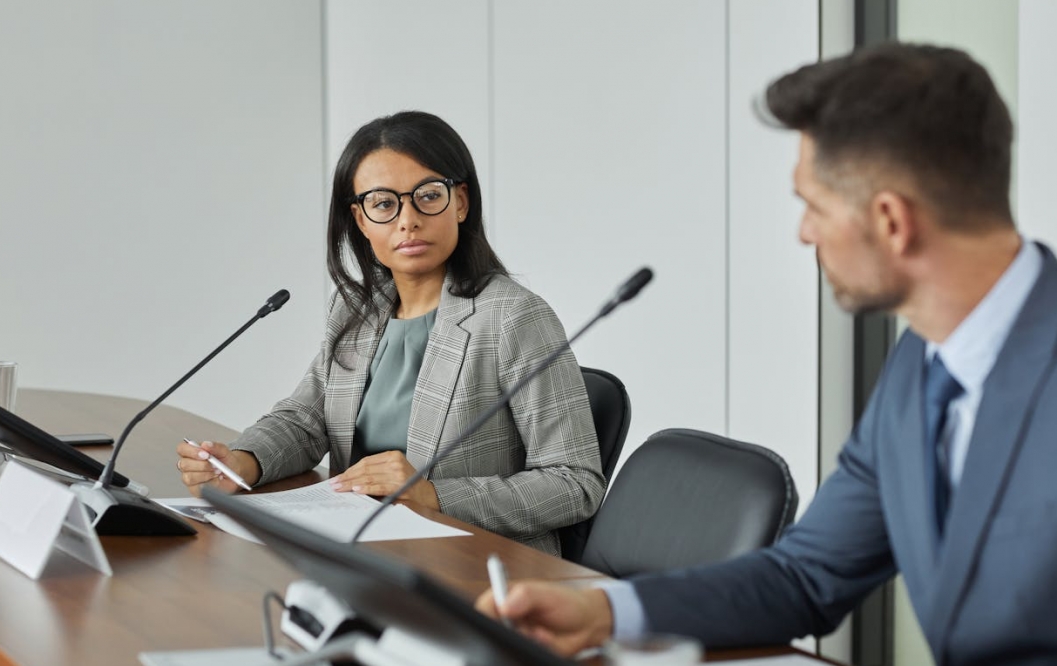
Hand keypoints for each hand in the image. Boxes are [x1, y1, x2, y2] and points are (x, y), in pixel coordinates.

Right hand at [175, 440, 260, 497]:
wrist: (235, 474)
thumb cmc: (227, 462)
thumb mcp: (225, 451)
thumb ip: (216, 447)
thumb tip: (206, 444)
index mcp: (192, 452)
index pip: (182, 449)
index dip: (191, 451)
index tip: (205, 454)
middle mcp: (188, 464)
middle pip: (184, 464)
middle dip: (202, 465)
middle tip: (214, 465)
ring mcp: (189, 477)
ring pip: (189, 477)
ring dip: (205, 475)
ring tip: (216, 472)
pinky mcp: (194, 489)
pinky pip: (195, 488)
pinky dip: (207, 483)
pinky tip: (214, 480)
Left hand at [329, 450, 438, 509]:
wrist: (426, 495)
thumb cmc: (407, 483)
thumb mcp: (393, 471)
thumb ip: (376, 472)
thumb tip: (350, 479)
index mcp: (393, 455)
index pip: (366, 461)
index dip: (350, 470)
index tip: (339, 477)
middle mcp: (396, 462)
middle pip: (365, 469)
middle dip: (348, 477)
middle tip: (335, 484)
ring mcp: (398, 474)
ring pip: (369, 478)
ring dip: (352, 484)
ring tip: (341, 488)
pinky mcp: (400, 486)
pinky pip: (379, 487)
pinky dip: (367, 488)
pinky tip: (357, 490)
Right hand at [475, 581, 613, 656]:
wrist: (587, 624)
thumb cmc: (567, 602)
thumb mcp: (547, 594)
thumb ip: (525, 596)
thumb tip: (504, 605)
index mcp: (507, 597)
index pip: (485, 606)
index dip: (487, 615)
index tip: (502, 619)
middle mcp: (508, 617)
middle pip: (492, 629)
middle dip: (512, 632)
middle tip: (530, 630)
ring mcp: (516, 635)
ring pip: (508, 644)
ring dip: (527, 641)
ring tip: (544, 633)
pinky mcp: (525, 649)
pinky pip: (522, 653)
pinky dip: (538, 649)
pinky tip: (548, 641)